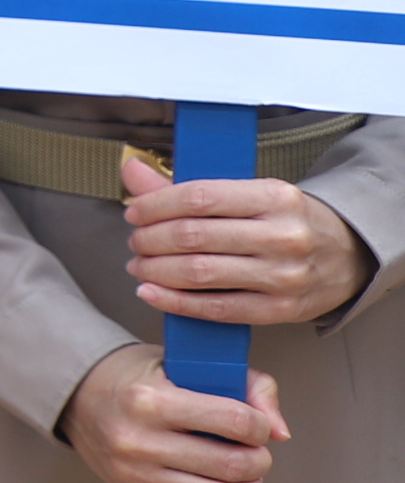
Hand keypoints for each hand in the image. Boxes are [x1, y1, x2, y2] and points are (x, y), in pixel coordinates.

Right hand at [61, 341, 286, 482]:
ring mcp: (131, 473)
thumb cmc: (136, 377)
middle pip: (230, 466)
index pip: (236, 421)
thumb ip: (246, 385)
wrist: (76, 390)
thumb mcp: (186, 364)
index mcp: (153, 400)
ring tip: (243, 478)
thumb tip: (280, 432)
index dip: (261, 426)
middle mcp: (139, 439)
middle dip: (259, 462)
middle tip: (254, 452)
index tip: (256, 425)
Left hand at [122, 154, 373, 324]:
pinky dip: (175, 302)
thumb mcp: (253, 193)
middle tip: (136, 241)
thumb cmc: (291, 221)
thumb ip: (190, 188)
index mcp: (276, 197)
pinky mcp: (281, 309)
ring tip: (140, 265)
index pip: (199, 197)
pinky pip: (216, 309)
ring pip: (200, 273)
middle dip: (150, 239)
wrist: (349, 256)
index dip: (155, 205)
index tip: (134, 211)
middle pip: (193, 237)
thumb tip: (133, 173)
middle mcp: (283, 236)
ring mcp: (284, 276)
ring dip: (156, 270)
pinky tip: (152, 292)